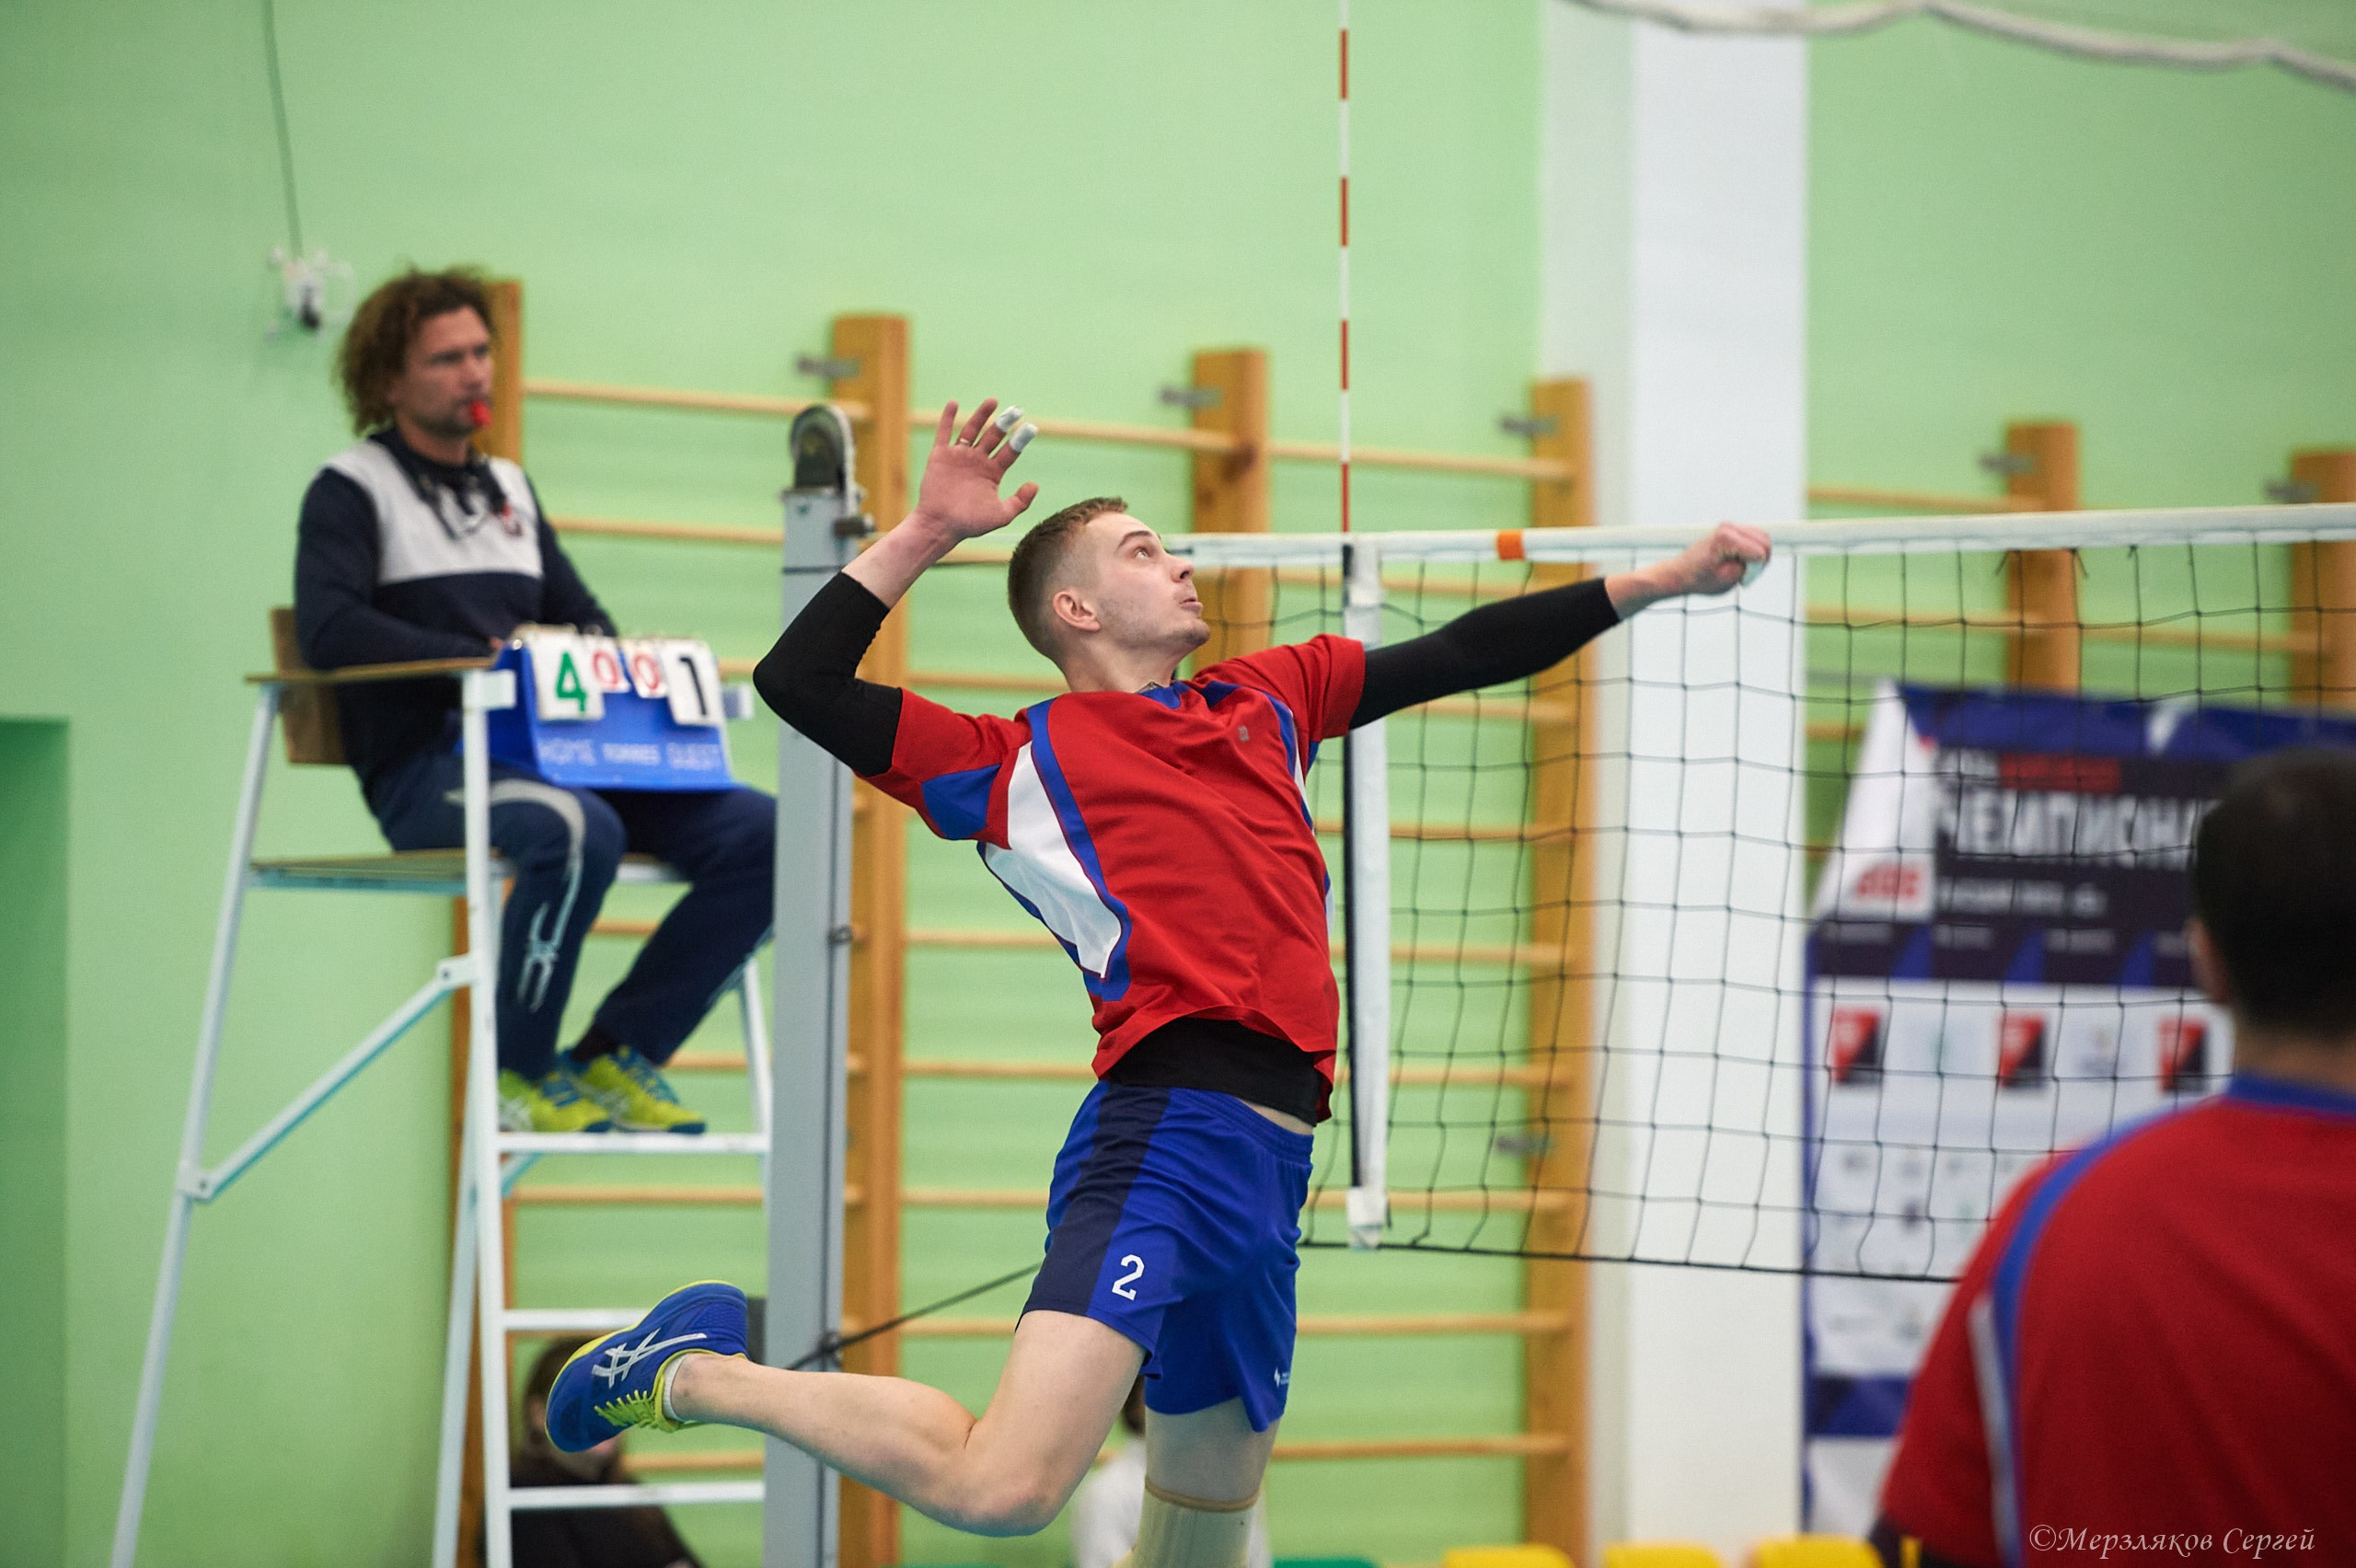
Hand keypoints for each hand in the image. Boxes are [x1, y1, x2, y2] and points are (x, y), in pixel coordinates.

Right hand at [910, 398, 1039, 542]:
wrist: (940, 526)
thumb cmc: (970, 524)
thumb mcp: (1001, 515)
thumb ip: (1020, 501)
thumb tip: (1035, 484)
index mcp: (993, 473)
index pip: (1010, 451)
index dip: (1021, 439)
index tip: (1032, 427)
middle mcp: (977, 461)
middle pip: (993, 436)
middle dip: (1004, 423)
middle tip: (1016, 409)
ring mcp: (959, 457)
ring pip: (971, 430)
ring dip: (981, 415)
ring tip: (993, 401)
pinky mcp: (940, 456)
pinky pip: (944, 433)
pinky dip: (948, 418)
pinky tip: (954, 404)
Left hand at [1603, 523, 1771, 616]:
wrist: (1681, 573)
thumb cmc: (1700, 580)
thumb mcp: (1727, 581)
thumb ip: (1748, 568)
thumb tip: (1760, 555)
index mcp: (1726, 539)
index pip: (1760, 553)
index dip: (1755, 570)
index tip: (1740, 580)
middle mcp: (1729, 527)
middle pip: (1765, 542)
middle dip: (1761, 561)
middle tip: (1744, 575)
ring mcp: (1730, 526)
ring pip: (1763, 538)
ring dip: (1759, 555)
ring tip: (1742, 568)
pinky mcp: (1732, 529)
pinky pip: (1756, 538)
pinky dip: (1755, 551)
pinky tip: (1741, 561)